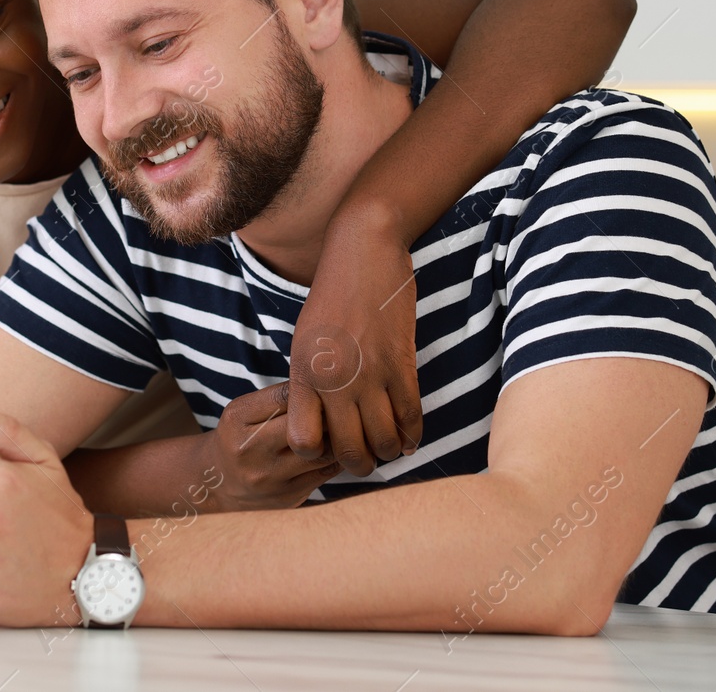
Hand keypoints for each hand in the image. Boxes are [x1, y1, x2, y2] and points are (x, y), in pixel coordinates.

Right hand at [200, 383, 340, 511]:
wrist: (219, 482)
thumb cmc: (241, 437)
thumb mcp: (245, 412)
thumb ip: (279, 399)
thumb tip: (327, 385)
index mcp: (238, 419)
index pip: (287, 396)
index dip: (312, 391)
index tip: (323, 388)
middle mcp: (250, 449)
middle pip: (307, 426)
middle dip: (329, 415)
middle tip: (341, 408)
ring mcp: (269, 477)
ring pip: (323, 452)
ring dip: (339, 438)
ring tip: (345, 428)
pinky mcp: (287, 496)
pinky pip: (326, 473)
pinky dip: (338, 458)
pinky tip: (339, 449)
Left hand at [287, 205, 422, 475]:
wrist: (363, 251)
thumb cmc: (332, 296)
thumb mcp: (305, 339)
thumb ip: (310, 382)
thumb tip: (322, 424)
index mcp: (303, 373)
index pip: (304, 441)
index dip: (318, 455)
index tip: (329, 448)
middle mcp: (333, 379)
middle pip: (348, 450)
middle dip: (359, 465)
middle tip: (366, 461)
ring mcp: (368, 373)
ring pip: (383, 441)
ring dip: (388, 453)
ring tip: (389, 449)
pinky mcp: (400, 363)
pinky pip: (410, 416)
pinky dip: (412, 435)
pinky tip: (409, 438)